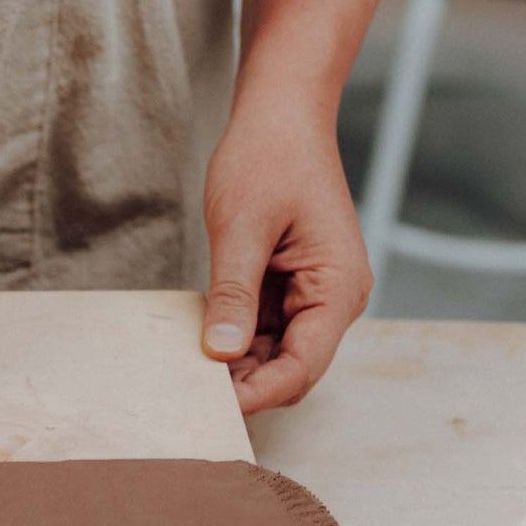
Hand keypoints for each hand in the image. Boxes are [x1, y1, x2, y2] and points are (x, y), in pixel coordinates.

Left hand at [201, 92, 371, 413]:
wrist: (281, 115)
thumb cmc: (269, 157)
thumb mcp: (240, 227)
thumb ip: (233, 294)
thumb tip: (220, 352)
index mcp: (338, 288)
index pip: (303, 366)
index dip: (259, 394)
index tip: (213, 410)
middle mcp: (335, 299)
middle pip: (292, 368)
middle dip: (245, 385)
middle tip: (189, 398)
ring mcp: (314, 295)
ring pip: (275, 354)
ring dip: (236, 365)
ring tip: (187, 374)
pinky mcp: (291, 287)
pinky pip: (264, 329)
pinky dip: (234, 339)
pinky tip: (198, 343)